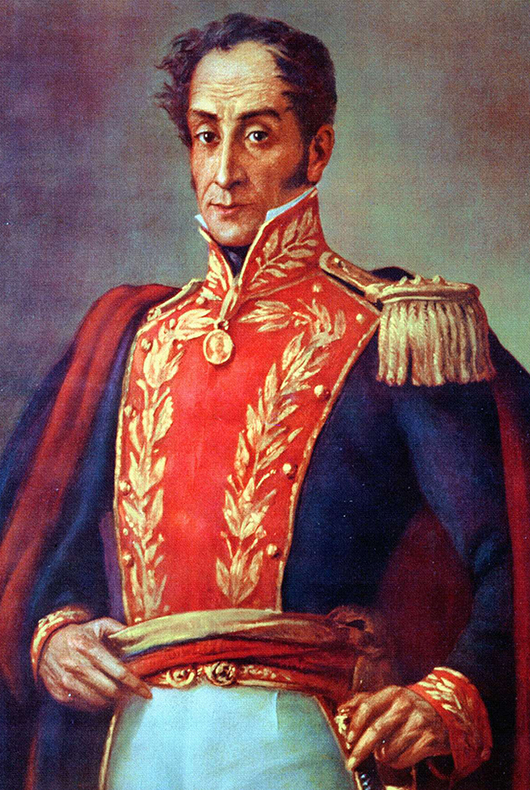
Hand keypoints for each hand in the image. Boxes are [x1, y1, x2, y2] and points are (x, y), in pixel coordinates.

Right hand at [38, 617, 151, 711]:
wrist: (47, 644)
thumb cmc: (80, 635)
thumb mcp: (99, 626)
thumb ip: (120, 630)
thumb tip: (141, 638)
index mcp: (88, 647)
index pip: (118, 671)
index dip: (135, 684)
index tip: (147, 692)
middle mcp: (76, 666)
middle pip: (109, 690)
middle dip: (124, 694)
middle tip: (130, 691)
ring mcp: (66, 682)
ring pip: (98, 701)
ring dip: (111, 700)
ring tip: (116, 692)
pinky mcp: (60, 694)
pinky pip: (85, 706)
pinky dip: (97, 704)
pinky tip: (100, 694)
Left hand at [336, 686, 450, 770]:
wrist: (446, 712)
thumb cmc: (410, 706)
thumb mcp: (391, 697)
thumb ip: (366, 701)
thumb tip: (342, 710)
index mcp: (393, 693)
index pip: (367, 707)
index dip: (355, 725)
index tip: (348, 739)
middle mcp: (405, 706)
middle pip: (375, 730)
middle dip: (360, 750)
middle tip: (351, 763)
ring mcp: (418, 724)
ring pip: (388, 749)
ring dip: (381, 757)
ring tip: (384, 752)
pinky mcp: (429, 741)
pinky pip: (403, 760)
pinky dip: (396, 763)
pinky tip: (398, 756)